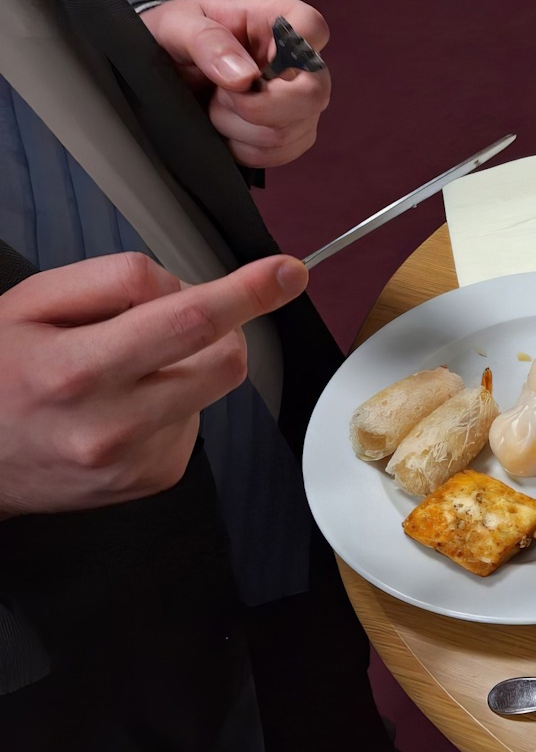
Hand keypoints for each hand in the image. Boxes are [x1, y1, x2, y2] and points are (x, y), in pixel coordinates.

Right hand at [0, 252, 307, 517]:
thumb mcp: (32, 303)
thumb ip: (115, 281)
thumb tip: (185, 286)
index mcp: (77, 370)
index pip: (188, 322)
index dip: (247, 293)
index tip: (288, 274)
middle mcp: (112, 425)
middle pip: (225, 359)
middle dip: (216, 328)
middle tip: (165, 321)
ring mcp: (137, 459)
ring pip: (215, 388)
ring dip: (188, 366)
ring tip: (126, 370)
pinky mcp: (154, 478)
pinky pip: (197, 420)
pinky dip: (174, 403)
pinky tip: (124, 406)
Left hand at [141, 0, 332, 167]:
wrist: (171, 73)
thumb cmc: (178, 38)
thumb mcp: (176, 25)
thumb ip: (206, 41)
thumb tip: (244, 78)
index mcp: (277, 21)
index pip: (311, 27)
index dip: (289, 49)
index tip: (252, 64)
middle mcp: (301, 64)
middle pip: (311, 95)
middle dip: (256, 107)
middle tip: (221, 95)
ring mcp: (301, 103)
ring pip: (286, 132)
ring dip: (238, 127)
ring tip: (216, 105)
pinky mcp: (293, 135)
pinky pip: (277, 154)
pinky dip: (243, 148)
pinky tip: (227, 128)